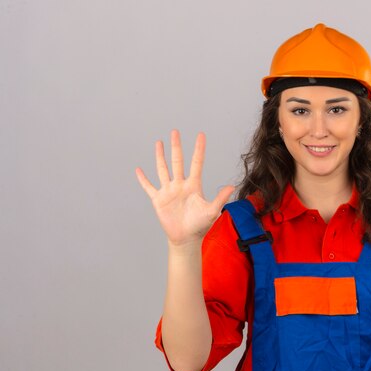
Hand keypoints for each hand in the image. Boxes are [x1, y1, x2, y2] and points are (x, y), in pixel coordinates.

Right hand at [135, 129, 233, 246]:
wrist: (186, 238)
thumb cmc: (200, 225)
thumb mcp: (212, 211)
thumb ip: (220, 198)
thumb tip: (232, 186)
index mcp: (194, 185)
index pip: (196, 163)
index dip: (199, 149)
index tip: (201, 135)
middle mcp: (180, 185)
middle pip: (178, 162)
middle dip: (176, 147)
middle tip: (175, 132)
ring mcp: (169, 191)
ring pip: (163, 169)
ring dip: (160, 157)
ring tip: (159, 142)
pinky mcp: (158, 200)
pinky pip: (149, 187)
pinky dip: (143, 179)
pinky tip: (138, 170)